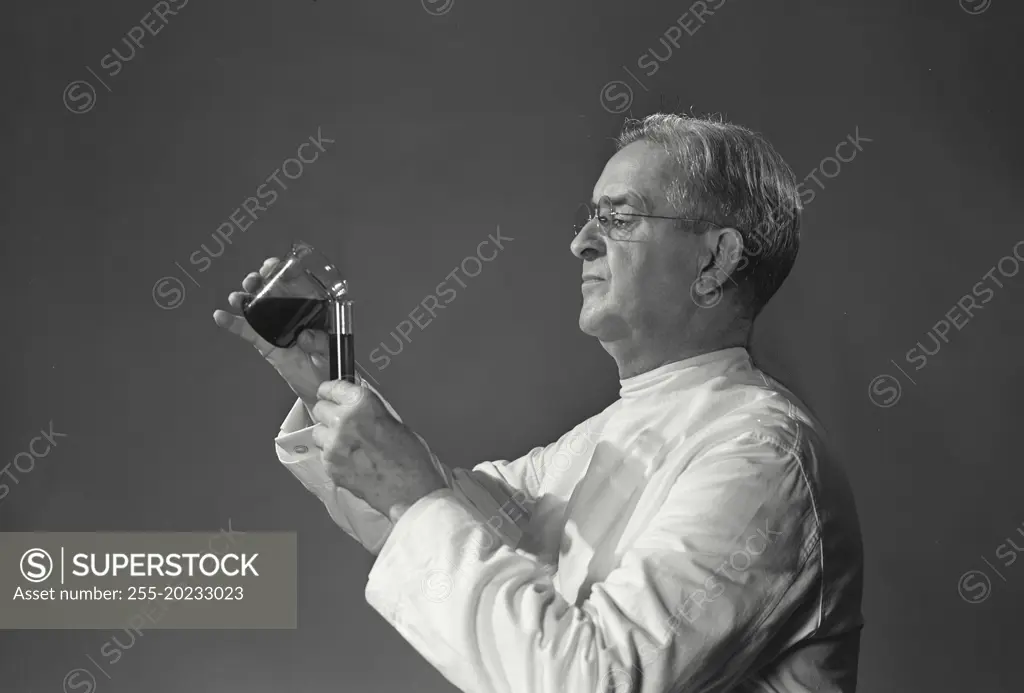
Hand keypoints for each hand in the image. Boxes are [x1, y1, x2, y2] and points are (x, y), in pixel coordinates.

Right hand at [212, 257, 328, 410]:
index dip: (285, 271)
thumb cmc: (332, 362)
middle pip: (274, 291)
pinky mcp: (266, 344)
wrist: (323, 386)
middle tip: (255, 278)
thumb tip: (304, 336)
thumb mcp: (332, 348)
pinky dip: (233, 324)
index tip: (274, 266)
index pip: (297, 283)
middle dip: (262, 280)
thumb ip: (321, 340)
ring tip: (237, 297)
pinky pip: (248, 332)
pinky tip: (221, 317)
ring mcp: (277, 328)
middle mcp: (292, 314)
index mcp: (312, 308)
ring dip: (246, 298)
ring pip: (259, 307)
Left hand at [311, 379, 446, 520]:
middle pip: (319, 409)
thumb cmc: (411, 455)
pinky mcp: (329, 467)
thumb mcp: (394, 422)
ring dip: (329, 436)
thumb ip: (369, 411)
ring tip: (348, 444)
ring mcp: (333, 446)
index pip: (333, 388)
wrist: (411, 491)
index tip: (330, 394)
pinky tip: (351, 461)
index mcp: (361, 404)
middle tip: (343, 422)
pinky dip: (333, 455)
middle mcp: (342, 421)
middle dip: (329, 413)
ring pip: (318, 433)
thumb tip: (354, 406)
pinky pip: (324, 454)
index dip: (331, 391)